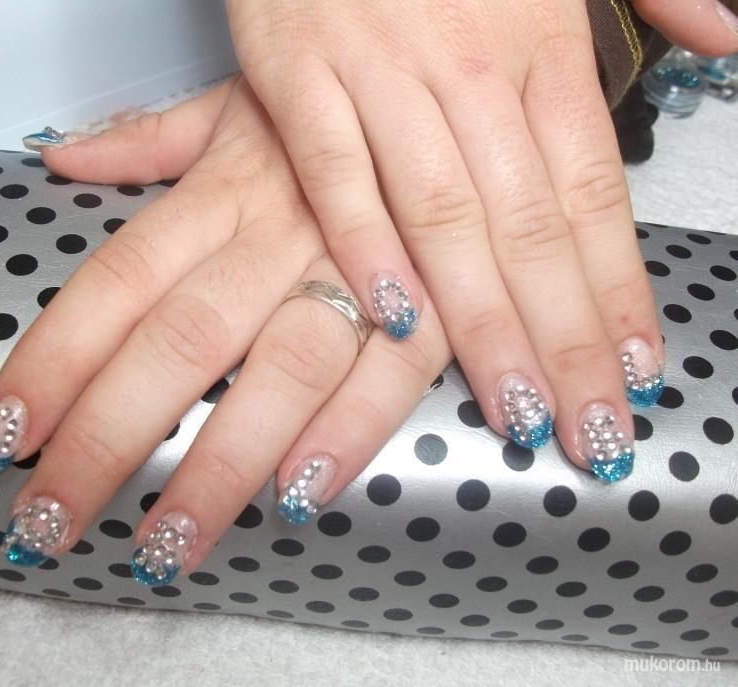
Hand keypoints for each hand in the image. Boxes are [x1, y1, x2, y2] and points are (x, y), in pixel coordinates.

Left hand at [0, 78, 451, 581]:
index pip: (120, 280)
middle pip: (181, 343)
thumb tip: (63, 157)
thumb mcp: (238, 103)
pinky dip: (348, 434)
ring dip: (220, 466)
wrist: (460, 102)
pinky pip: (391, 376)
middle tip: (50, 521)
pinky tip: (298, 497)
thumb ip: (148, 138)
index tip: (7, 434)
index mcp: (226, 188)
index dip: (58, 359)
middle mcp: (283, 234)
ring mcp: (362, 272)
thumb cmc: (337, 117)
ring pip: (280, 373)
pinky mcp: (437, 305)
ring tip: (163, 546)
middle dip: (109, 439)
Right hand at [225, 0, 669, 479]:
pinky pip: (336, 173)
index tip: (637, 372)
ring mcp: (381, 72)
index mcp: (541, 42)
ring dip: (483, 320)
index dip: (617, 290)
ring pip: (444, 216)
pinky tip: (396, 318)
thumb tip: (728, 38)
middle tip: (591, 430)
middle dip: (566, 339)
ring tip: (518, 405)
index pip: (592, 193)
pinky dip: (363, 243)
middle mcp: (472, 68)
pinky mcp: (298, 75)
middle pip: (529, 228)